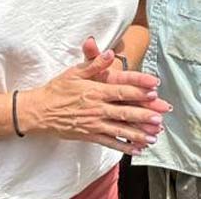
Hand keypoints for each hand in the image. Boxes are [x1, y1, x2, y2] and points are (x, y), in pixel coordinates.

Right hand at [18, 49, 170, 154]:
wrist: (38, 111)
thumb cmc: (57, 89)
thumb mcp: (75, 71)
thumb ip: (94, 62)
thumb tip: (110, 52)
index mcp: (95, 91)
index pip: (122, 89)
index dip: (139, 89)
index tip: (155, 89)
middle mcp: (97, 108)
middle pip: (125, 111)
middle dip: (145, 113)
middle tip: (162, 114)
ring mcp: (94, 124)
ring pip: (120, 129)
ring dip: (139, 132)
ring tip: (155, 135)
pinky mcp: (90, 135)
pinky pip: (110, 142)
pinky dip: (124, 146)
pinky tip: (137, 148)